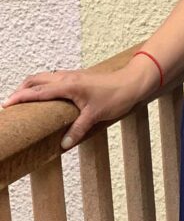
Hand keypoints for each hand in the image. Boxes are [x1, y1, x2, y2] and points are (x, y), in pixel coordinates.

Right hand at [1, 56, 159, 148]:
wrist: (133, 83)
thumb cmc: (116, 96)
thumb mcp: (95, 116)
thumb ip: (78, 130)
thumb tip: (63, 144)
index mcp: (68, 86)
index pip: (37, 92)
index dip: (20, 98)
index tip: (6, 105)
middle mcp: (66, 78)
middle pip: (35, 80)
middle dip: (21, 89)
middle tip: (11, 103)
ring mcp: (72, 76)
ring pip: (44, 77)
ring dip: (32, 86)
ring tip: (24, 99)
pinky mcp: (78, 78)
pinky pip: (54, 79)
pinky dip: (43, 85)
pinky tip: (45, 96)